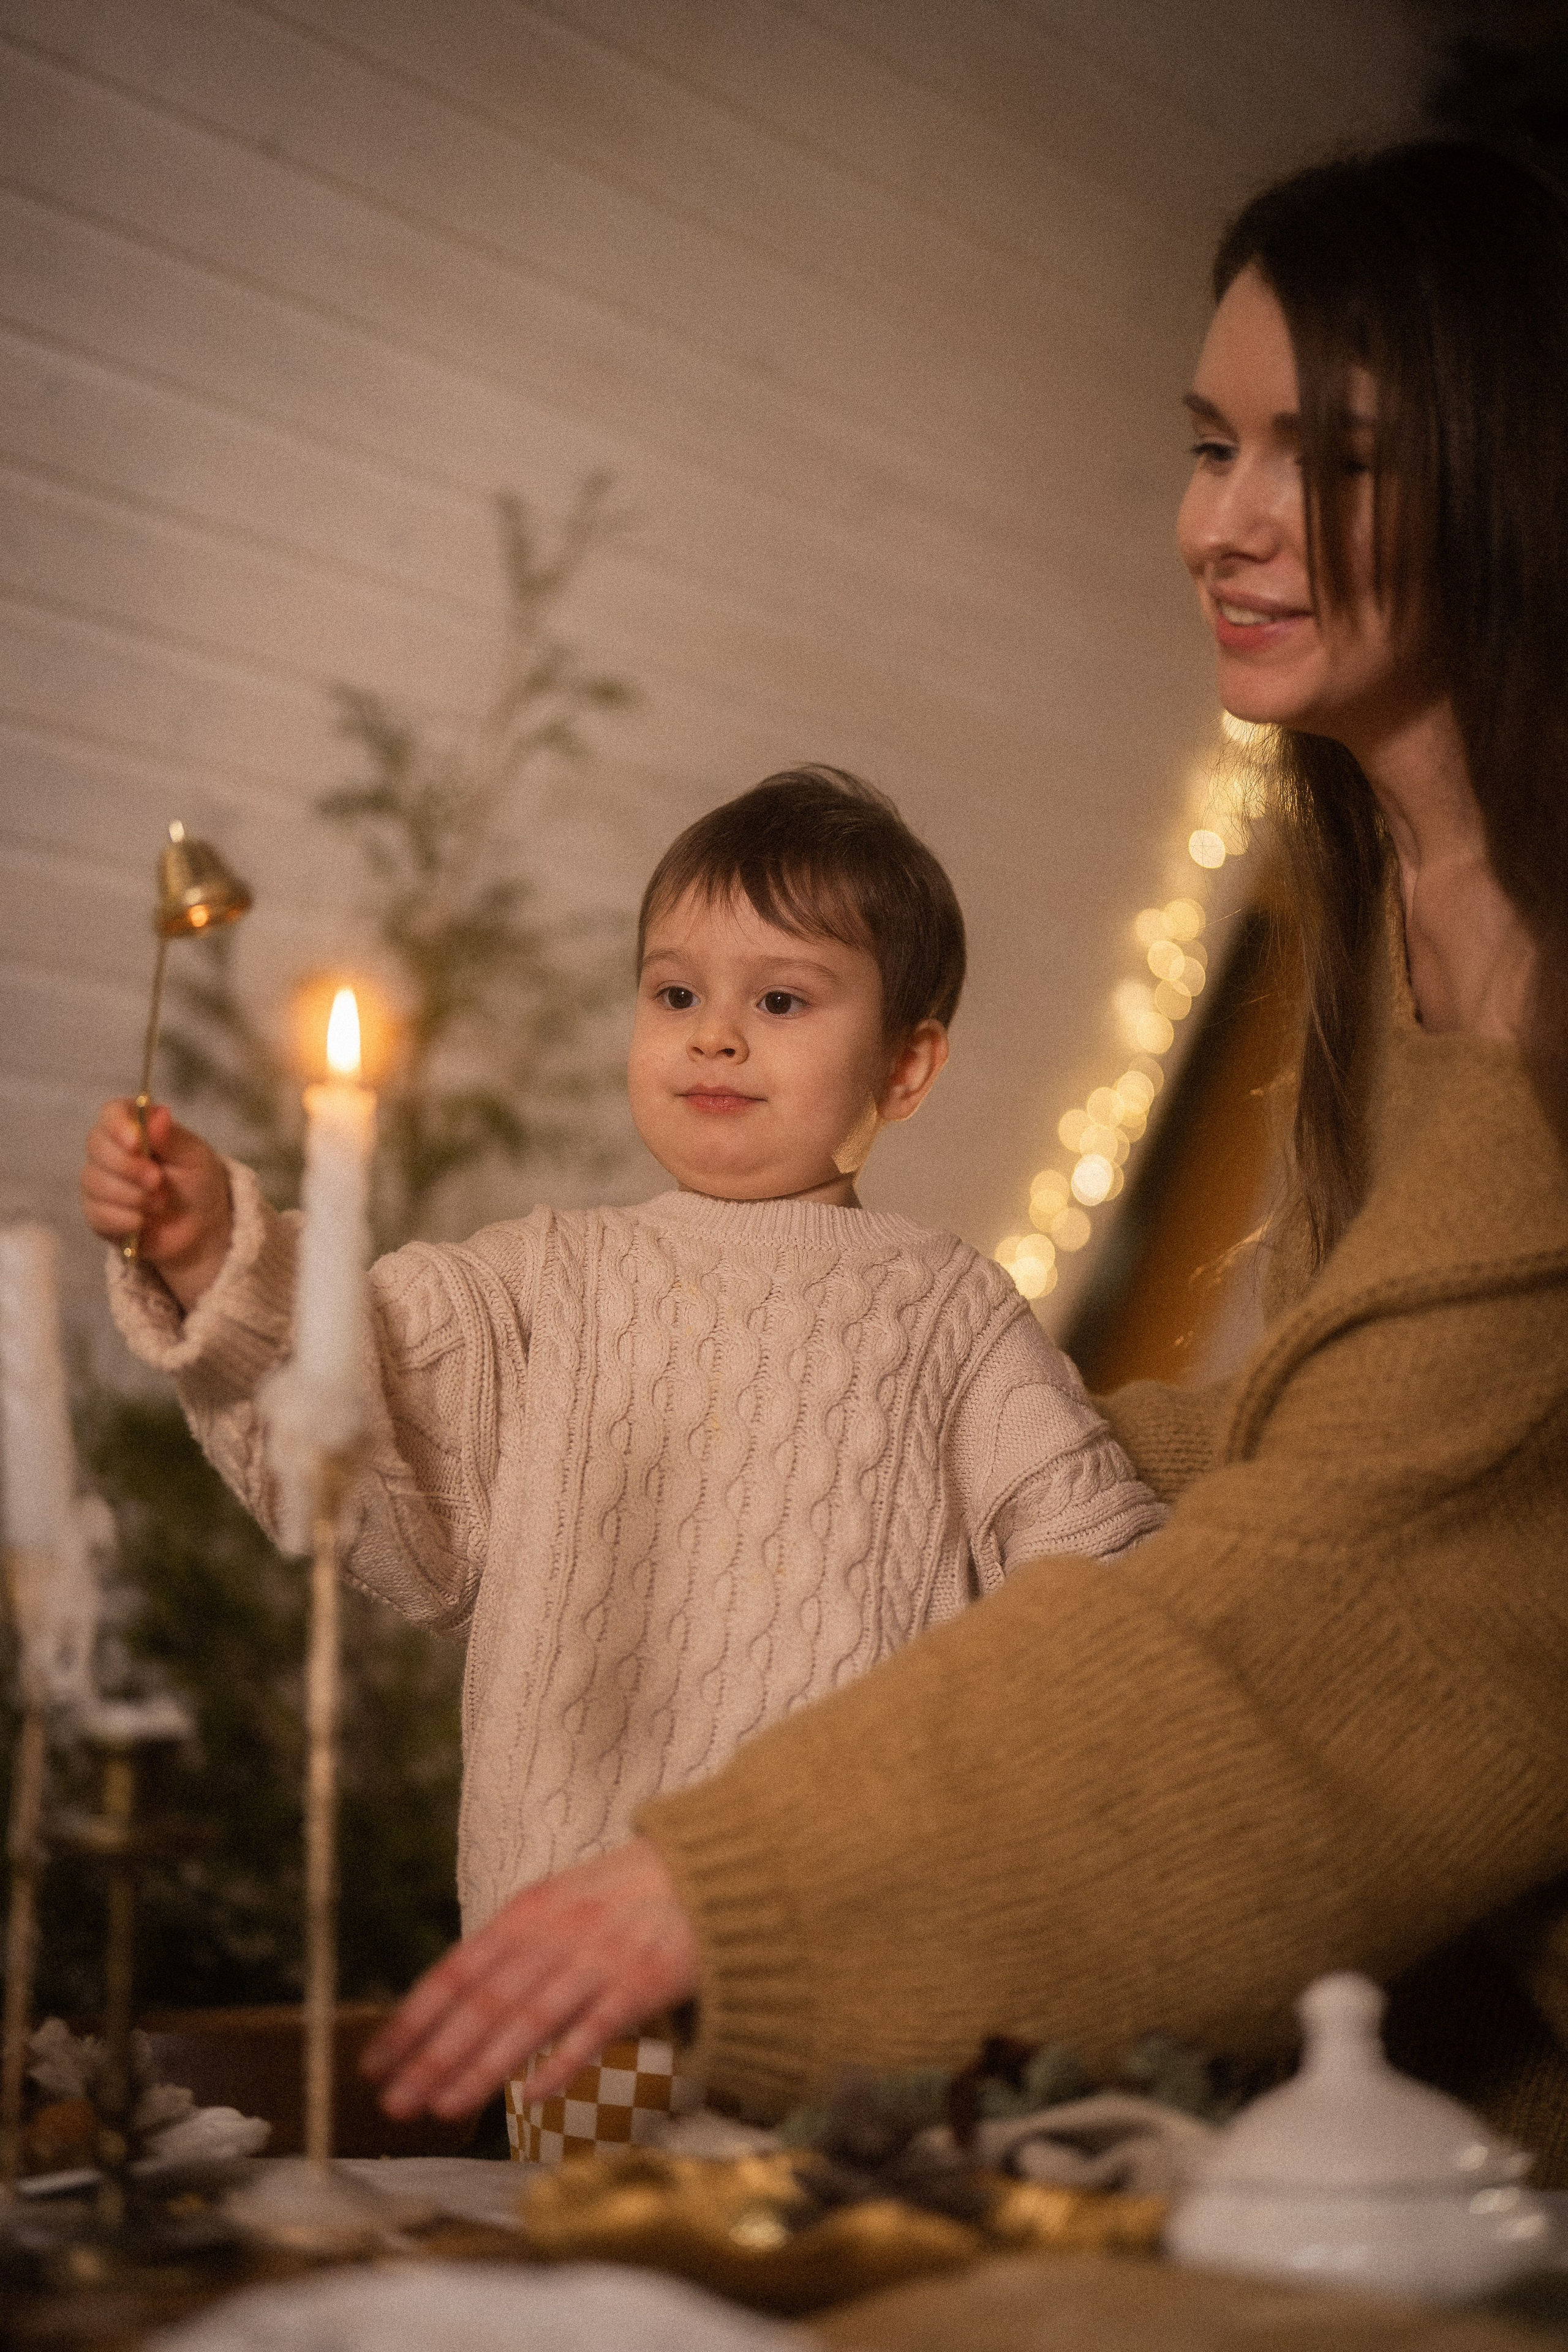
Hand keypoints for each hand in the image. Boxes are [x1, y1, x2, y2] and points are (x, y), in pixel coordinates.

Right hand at [80, 1098, 232, 1309]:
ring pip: (96, 1182)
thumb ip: (171, 1138)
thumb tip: (159, 1113)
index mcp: (134, 1125)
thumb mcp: (193, 1158)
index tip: (136, 1142)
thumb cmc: (196, 1181)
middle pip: (97, 1147)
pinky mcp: (97, 1213)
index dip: (119, 1127)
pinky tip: (143, 1221)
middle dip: (129, 1167)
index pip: (112, 1114)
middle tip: (158, 1180)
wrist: (199, 1224)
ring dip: (132, 1196)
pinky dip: (125, 1219)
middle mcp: (110, 1149)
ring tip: (160, 1202)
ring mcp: (99, 1181)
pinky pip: (98, 1214)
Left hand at [361, 1838, 700, 2120]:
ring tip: (443, 2107)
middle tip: (394, 2103)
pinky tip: (533, 2098)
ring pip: (529, 2020)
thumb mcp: (555, 1904)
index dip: (413, 2019)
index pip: (454, 1972)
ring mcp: (597, 1960)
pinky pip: (594, 2030)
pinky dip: (564, 2063)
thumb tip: (450, 2001)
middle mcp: (554, 1935)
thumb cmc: (619, 1896)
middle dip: (433, 2055)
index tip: (376, 2063)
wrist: (703, 1874)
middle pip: (483, 2002)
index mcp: (525, 1914)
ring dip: (483, 2066)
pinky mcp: (642, 1985)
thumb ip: (509, 1948)